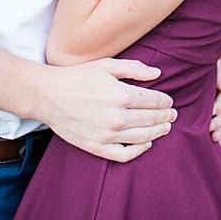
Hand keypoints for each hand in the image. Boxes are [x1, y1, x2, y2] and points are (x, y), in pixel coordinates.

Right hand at [37, 58, 176, 162]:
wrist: (48, 95)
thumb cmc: (77, 77)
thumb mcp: (107, 65)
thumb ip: (135, 68)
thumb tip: (157, 73)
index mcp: (122, 95)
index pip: (154, 101)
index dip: (165, 101)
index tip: (169, 101)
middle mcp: (117, 117)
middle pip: (152, 119)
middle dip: (166, 116)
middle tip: (173, 114)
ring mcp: (107, 135)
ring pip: (143, 137)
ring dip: (158, 132)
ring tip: (165, 127)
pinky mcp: (96, 147)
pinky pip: (124, 154)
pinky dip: (139, 151)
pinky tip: (147, 143)